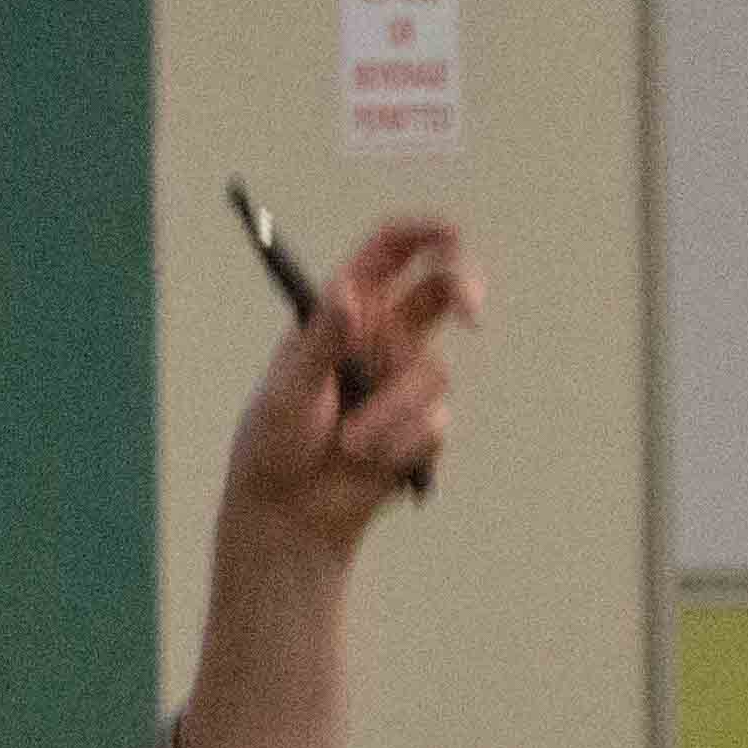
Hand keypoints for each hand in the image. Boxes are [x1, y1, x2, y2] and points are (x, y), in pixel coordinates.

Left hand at [224, 216, 479, 559]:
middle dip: (465, 291)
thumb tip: (348, 295)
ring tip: (350, 444)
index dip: (423, 234)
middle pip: (442, 290)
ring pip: (433, 372)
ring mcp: (405, 380)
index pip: (389, 253)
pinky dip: (399, 444)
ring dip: (393, 412)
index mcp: (343, 312)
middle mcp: (381, 336)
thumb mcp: (288, 390)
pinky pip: (434, 422)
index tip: (451, 234)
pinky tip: (368, 463)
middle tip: (472, 312)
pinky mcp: (422, 425)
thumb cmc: (274, 444)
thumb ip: (322, 341)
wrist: (291, 513)